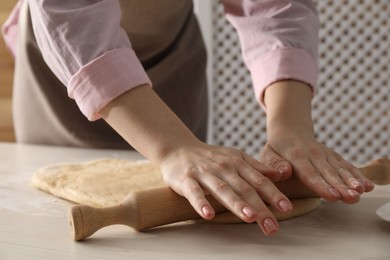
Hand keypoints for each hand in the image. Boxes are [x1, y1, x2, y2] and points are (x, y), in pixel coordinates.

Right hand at [158, 142, 292, 234]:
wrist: (178, 148)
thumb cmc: (209, 157)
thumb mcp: (235, 157)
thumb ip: (256, 167)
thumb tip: (279, 176)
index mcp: (237, 163)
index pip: (259, 180)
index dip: (273, 194)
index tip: (286, 208)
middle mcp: (223, 168)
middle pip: (244, 188)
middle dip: (260, 207)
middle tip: (272, 225)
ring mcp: (205, 174)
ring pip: (223, 190)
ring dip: (237, 204)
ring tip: (250, 218)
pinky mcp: (186, 180)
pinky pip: (194, 192)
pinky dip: (201, 203)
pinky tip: (208, 215)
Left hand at [260, 135, 374, 203]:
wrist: (290, 130)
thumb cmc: (276, 148)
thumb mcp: (267, 154)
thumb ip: (273, 164)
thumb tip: (282, 174)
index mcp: (295, 155)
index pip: (309, 173)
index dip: (321, 185)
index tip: (332, 196)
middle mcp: (314, 154)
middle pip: (328, 173)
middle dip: (341, 186)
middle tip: (352, 198)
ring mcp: (326, 154)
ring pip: (340, 169)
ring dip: (352, 181)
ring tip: (362, 192)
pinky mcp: (334, 156)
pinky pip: (347, 166)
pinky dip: (358, 175)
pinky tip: (367, 186)